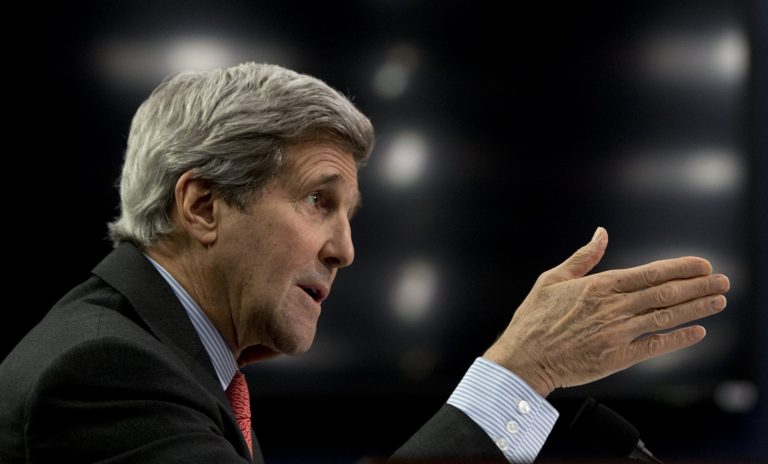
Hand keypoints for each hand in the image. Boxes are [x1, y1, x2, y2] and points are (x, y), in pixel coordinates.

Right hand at [483, 227, 729, 396]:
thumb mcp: (552, 279)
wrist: (524, 358)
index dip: (680, 268)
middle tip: (722, 281)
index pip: (650, 273)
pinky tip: (697, 332)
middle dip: (698, 286)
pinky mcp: (618, 357)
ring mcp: (618, 333)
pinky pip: (655, 346)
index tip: (702, 265)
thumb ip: (582, 257)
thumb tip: (601, 234)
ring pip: (666, 317)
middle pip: (665, 293)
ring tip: (719, 301)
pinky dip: (678, 338)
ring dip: (696, 308)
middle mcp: (614, 307)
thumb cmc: (534, 319)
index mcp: (599, 286)